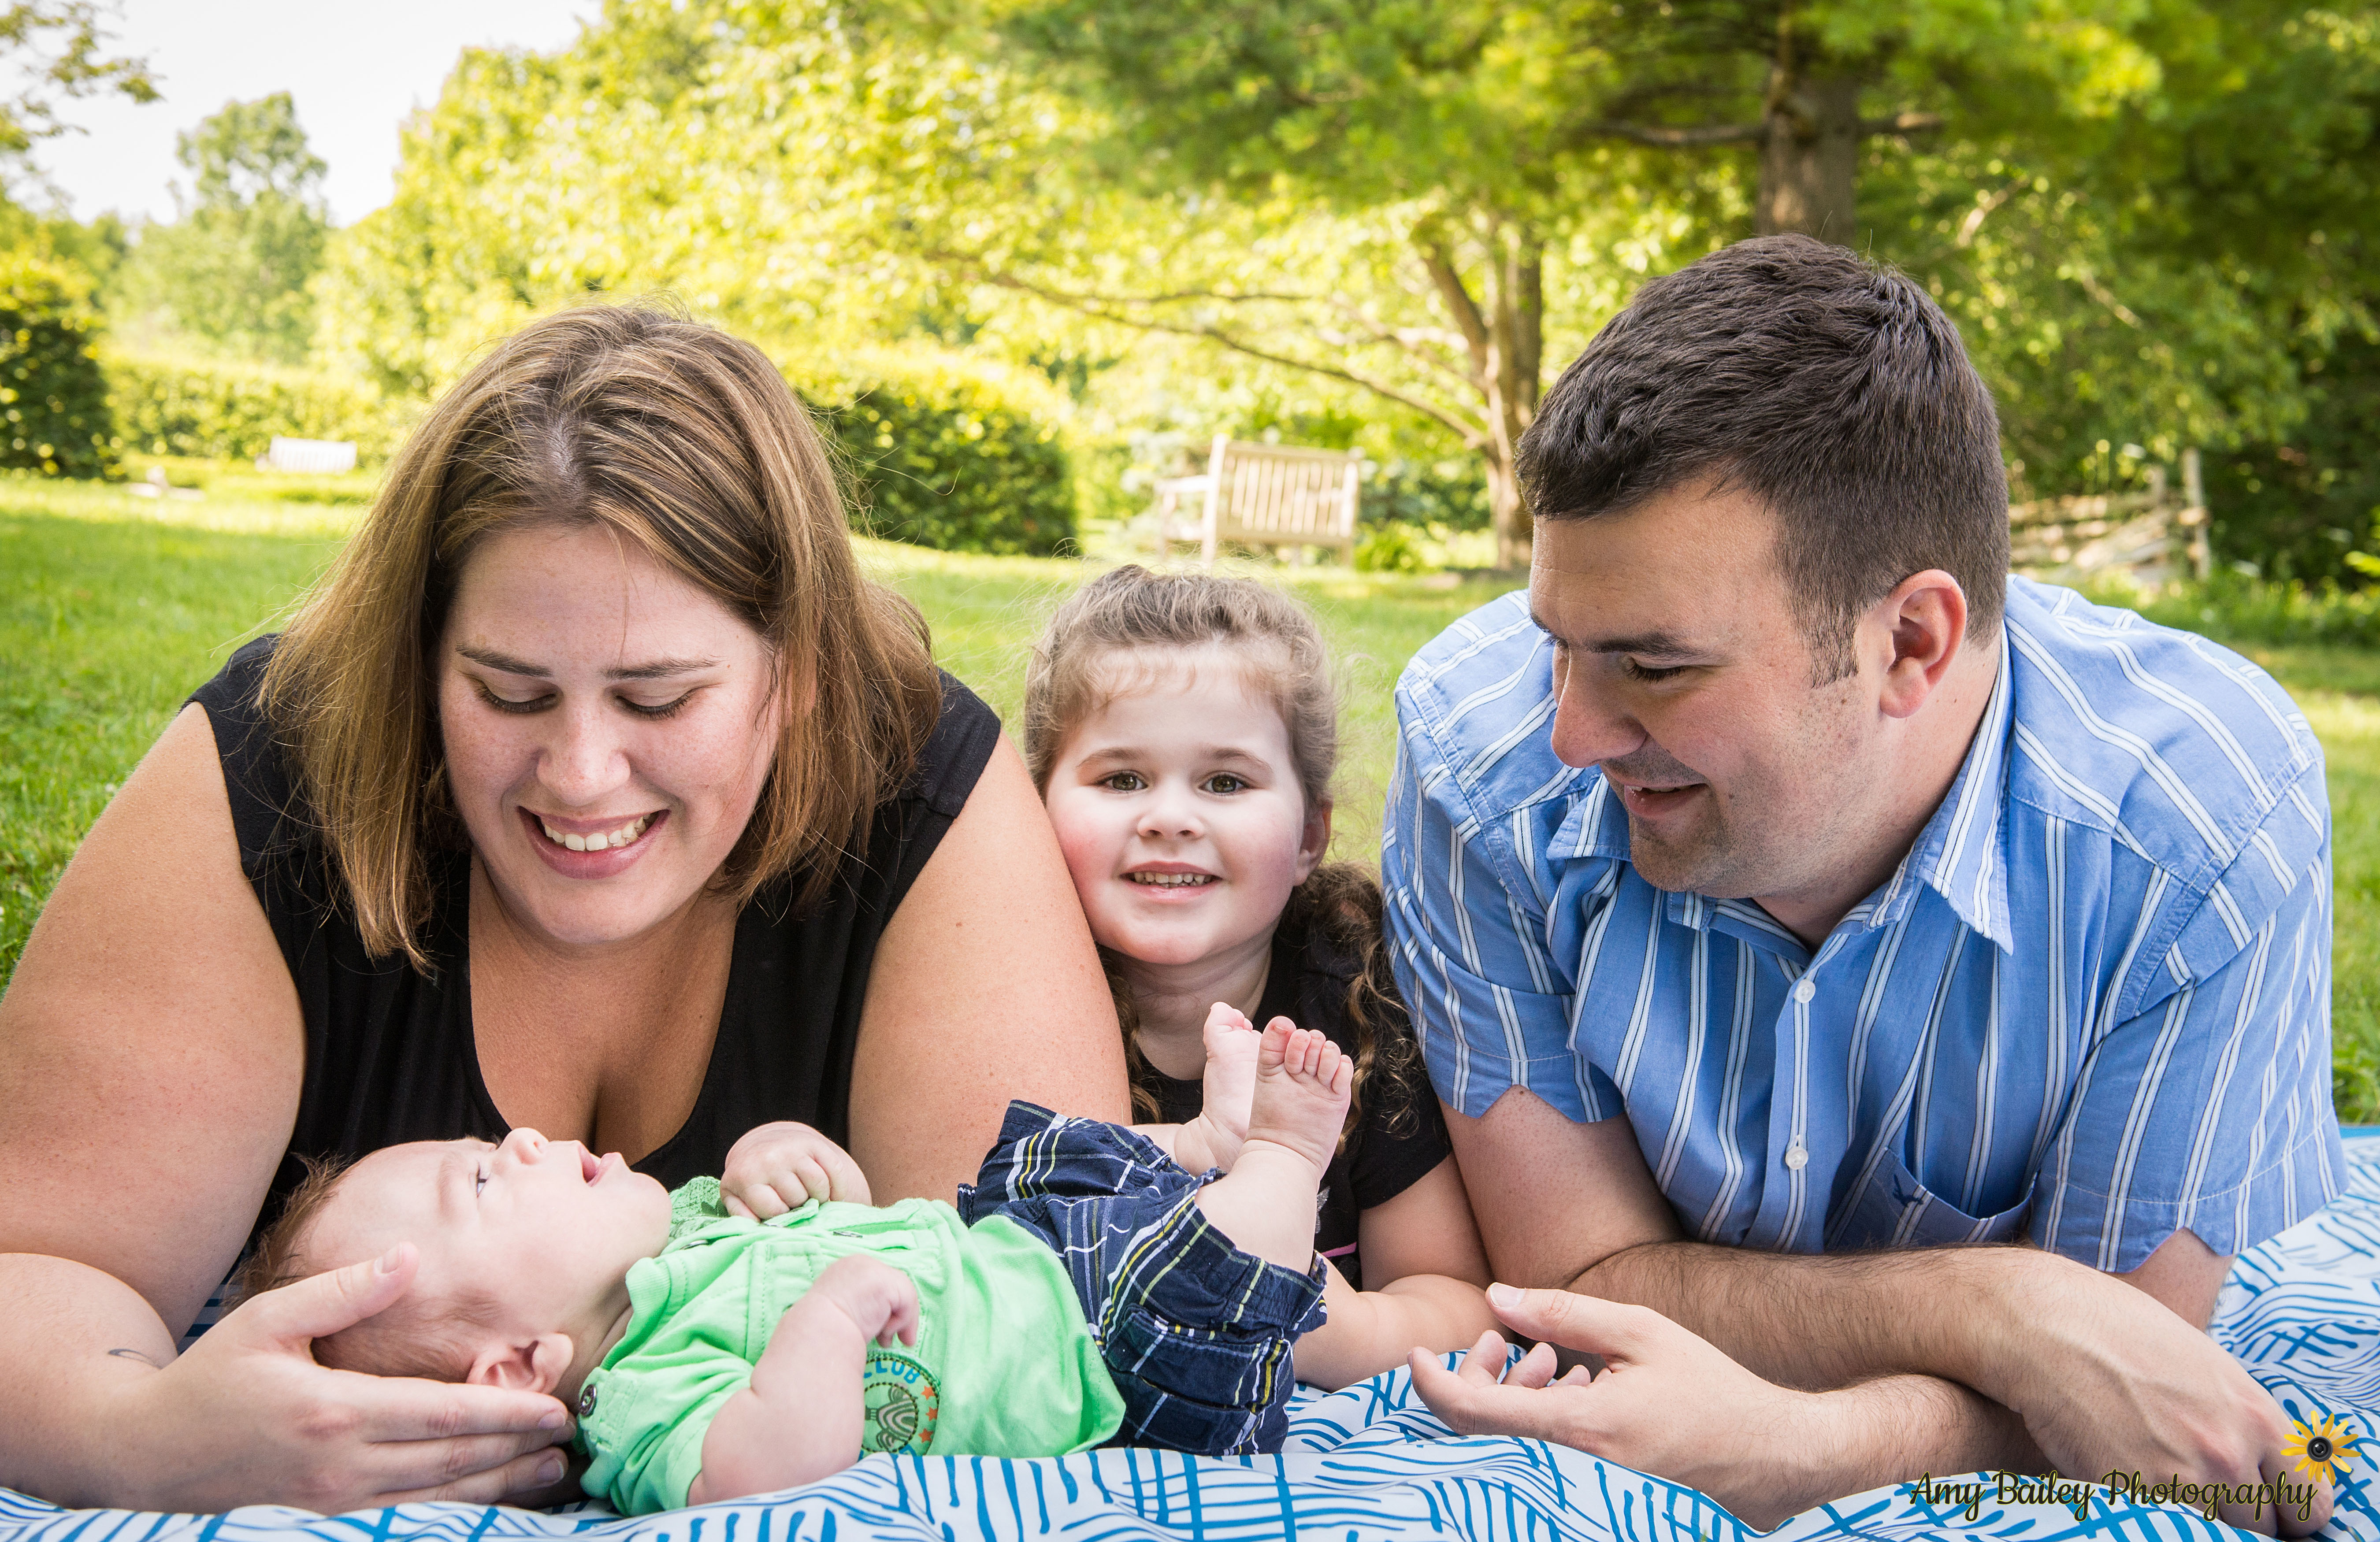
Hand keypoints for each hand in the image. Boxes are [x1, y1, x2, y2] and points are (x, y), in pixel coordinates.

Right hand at [108, 1245, 571, 1513]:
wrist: (146, 1454)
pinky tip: (490, 1499)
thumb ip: (344, 1290)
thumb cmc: (210, 1379)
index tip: (555, 1407)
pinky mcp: (326, 1519)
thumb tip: (408, 1257)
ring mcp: (334, 1500)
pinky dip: (456, 1509)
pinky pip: (407, 1516)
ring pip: (436, 1498)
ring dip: (499, 1487)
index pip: (441, 1414)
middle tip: (574, 1440)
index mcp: (333, 1410)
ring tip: (552, 1472)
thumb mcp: (268, 1320)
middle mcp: (341, 1464)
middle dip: (517, 1451)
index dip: (504, 1412)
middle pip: (450, 1462)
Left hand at [721, 1121, 870, 1217]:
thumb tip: (756, 1227)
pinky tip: (833, 1195)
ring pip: (819, 1184)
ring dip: (820, 1198)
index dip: (780, 1217)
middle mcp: (770, 1158)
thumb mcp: (735, 1196)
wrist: (761, 1144)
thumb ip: (742, 1215)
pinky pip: (836, 1170)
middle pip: (798, 1198)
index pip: (775, 1210)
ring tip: (812, 1199)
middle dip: (799, 1206)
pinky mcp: (813, 1142)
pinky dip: (839, 1187)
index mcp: (747, 1175)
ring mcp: (793, 1149)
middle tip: (795, 1204)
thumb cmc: (749, 1178)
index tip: (779, 1211)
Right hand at [802, 1255, 919, 1348]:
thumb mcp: (842, 1310)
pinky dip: (902, 1322)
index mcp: (845, 1269)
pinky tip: (885, 1335)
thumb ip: (861, 1306)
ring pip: (902, 1294)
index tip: (882, 1333)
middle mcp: (860, 1263)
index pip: (875, 1284)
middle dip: (895, 1315)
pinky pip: (906, 1301)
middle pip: (892, 1286)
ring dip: (900, 1322)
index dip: (883, 1309)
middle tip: (887, 1341)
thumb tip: (882, 1321)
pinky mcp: (886, 1282)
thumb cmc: (822, 1331)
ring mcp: (873, 1269)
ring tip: (886, 1342)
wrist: (816, 1333)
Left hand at [1409, 1285, 1817, 1527]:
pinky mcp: (1594, 1491)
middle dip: (1476, 1379)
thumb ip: (1564, 1313)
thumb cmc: (1709, 1389)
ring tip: (1547, 1357)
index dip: (1433, 1385)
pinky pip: (1541, 1455)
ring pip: (1512, 1442)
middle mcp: (1575, 1468)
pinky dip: (1536, 1415)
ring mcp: (1584, 1487)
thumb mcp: (1640, 1332)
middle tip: (1501, 1342)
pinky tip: (1568, 1383)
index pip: (1476, 1415)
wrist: (1766, 1454)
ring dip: (1511, 1393)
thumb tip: (1496, 1296)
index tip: (1414, 1354)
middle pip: (1485, 1431)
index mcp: (1581, 1428)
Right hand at [1993, 1261, 2331, 1536]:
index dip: (2287, 1510)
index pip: (2308, 1505)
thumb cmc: (2121, 1331)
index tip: (2266, 1504)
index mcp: (2257, 1417)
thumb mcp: (2206, 1363)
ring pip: (2211, 1530)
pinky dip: (2146, 1508)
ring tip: (2157, 1473)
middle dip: (2236, 1512)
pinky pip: (2159, 1522)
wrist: (2046, 1327)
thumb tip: (2259, 1459)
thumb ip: (2241, 1417)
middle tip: (2199, 1483)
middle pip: (2260, 1526)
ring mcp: (2181, 1479)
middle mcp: (2229, 1454)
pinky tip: (2125, 1470)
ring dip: (2191, 1512)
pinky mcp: (2132, 1494)